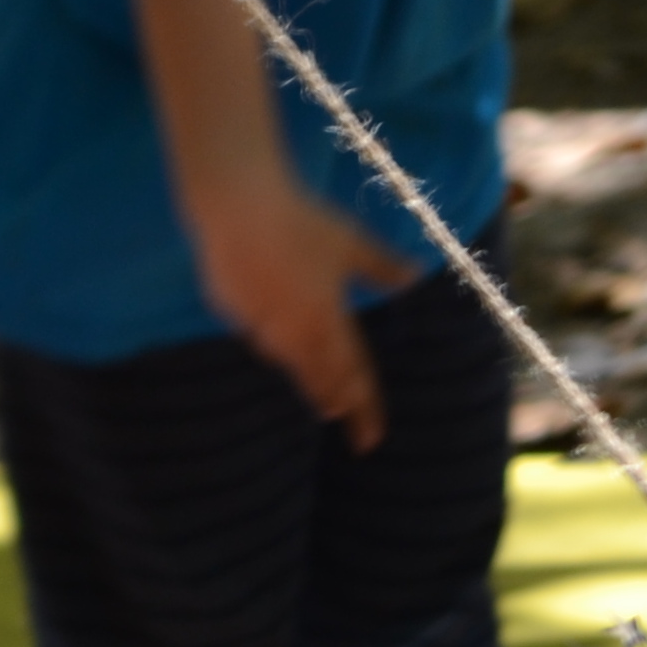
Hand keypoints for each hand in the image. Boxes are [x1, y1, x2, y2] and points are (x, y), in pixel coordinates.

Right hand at [186, 176, 414, 452]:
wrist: (239, 208)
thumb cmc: (301, 222)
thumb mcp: (351, 243)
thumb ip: (381, 267)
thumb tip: (415, 276)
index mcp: (327, 321)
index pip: (353, 376)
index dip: (364, 408)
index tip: (371, 437)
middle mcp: (293, 333)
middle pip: (318, 378)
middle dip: (333, 399)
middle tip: (341, 414)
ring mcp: (259, 325)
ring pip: (286, 358)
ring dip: (304, 372)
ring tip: (315, 385)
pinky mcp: (232, 312)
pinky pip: (257, 331)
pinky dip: (271, 334)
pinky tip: (272, 322)